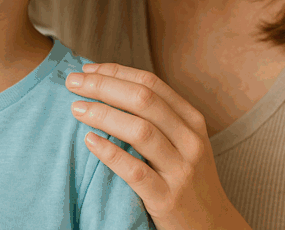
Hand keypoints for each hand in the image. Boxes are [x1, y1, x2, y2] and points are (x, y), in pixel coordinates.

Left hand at [67, 63, 249, 229]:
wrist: (211, 226)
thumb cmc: (187, 178)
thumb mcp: (182, 141)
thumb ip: (157, 116)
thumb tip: (110, 86)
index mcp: (191, 120)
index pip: (151, 83)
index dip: (116, 72)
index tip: (87, 70)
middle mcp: (190, 140)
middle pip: (143, 100)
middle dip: (104, 87)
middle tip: (73, 83)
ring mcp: (180, 170)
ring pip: (140, 131)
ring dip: (103, 115)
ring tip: (77, 109)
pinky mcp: (168, 198)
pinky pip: (135, 172)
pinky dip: (110, 154)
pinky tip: (90, 141)